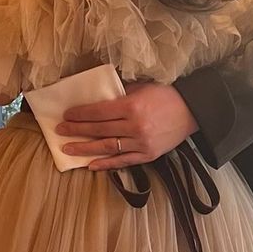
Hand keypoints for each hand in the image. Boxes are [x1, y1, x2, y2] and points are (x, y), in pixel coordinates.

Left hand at [56, 82, 198, 169]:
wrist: (192, 111)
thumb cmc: (166, 95)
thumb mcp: (142, 87)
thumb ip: (120, 94)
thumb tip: (98, 99)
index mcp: (132, 106)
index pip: (98, 112)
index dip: (80, 114)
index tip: (66, 115)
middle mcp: (135, 126)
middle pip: (99, 129)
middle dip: (77, 130)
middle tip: (59, 131)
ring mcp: (141, 143)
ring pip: (107, 147)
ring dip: (85, 148)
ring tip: (68, 149)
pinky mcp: (148, 155)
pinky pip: (123, 161)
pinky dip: (106, 163)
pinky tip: (91, 165)